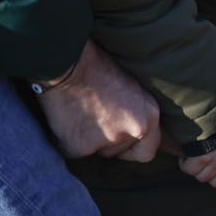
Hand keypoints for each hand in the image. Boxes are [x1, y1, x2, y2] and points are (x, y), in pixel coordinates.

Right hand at [36, 43, 160, 162]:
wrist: (67, 63)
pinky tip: (66, 120)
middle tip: (94, 117)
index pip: (148, 151)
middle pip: (119, 152)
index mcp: (149, 115)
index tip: (120, 138)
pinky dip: (68, 140)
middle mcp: (134, 131)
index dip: (133, 146)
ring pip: (98, 152)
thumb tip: (135, 134)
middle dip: (108, 141)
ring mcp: (107, 141)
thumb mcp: (131, 89)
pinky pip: (74, 152)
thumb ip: (136, 114)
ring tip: (80, 115)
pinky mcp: (80, 147)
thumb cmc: (97, 68)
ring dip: (89, 141)